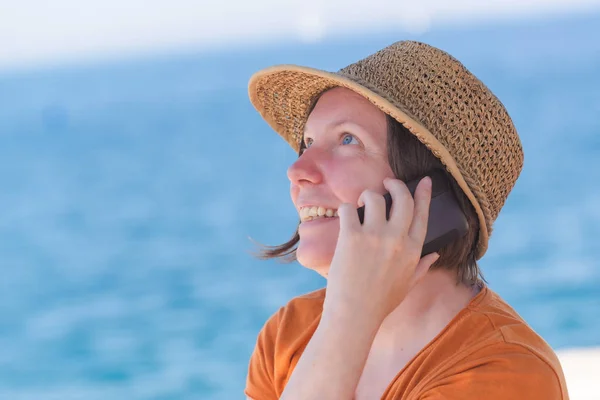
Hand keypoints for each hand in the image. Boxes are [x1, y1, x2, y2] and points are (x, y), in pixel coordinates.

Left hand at [323, 176, 439, 324]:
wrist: (355, 315)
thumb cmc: (380, 302)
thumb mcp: (408, 285)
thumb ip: (422, 267)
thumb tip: (435, 255)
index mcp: (413, 250)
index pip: (422, 214)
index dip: (423, 194)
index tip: (424, 180)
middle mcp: (397, 239)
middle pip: (402, 198)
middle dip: (395, 185)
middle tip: (387, 183)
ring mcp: (374, 236)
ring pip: (374, 198)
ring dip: (367, 196)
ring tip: (361, 203)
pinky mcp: (351, 237)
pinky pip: (348, 209)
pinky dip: (346, 208)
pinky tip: (345, 216)